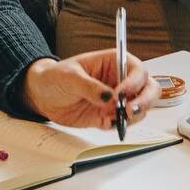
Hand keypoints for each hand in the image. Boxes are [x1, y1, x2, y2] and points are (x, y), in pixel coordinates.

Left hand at [20, 51, 158, 130]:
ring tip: (113, 118)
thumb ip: (89, 86)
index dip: (135, 82)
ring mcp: (116, 100)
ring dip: (133, 116)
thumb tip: (109, 97)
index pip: (137, 70)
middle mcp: (120, 81)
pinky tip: (104, 123)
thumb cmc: (55, 76)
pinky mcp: (108, 116)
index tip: (122, 94)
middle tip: (130, 111)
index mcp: (114, 62)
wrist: (42, 95)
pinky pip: (122, 123)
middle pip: (148, 89)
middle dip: (145, 101)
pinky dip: (118, 126)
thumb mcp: (69, 76)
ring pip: (140, 109)